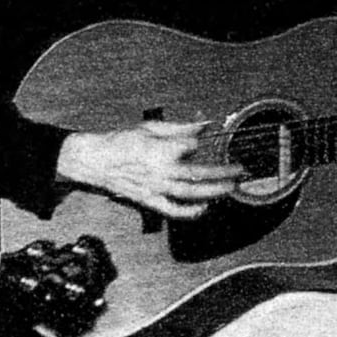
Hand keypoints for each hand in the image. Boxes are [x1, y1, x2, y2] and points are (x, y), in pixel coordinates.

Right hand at [57, 121, 244, 218]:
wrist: (96, 161)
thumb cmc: (120, 142)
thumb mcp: (150, 127)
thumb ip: (180, 127)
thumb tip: (204, 124)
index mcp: (161, 149)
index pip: (191, 146)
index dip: (196, 142)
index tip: (197, 140)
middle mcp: (162, 171)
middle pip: (200, 173)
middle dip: (224, 172)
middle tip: (241, 170)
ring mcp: (156, 188)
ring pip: (192, 193)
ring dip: (215, 192)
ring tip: (231, 188)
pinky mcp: (150, 201)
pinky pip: (174, 211)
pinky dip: (191, 212)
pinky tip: (205, 208)